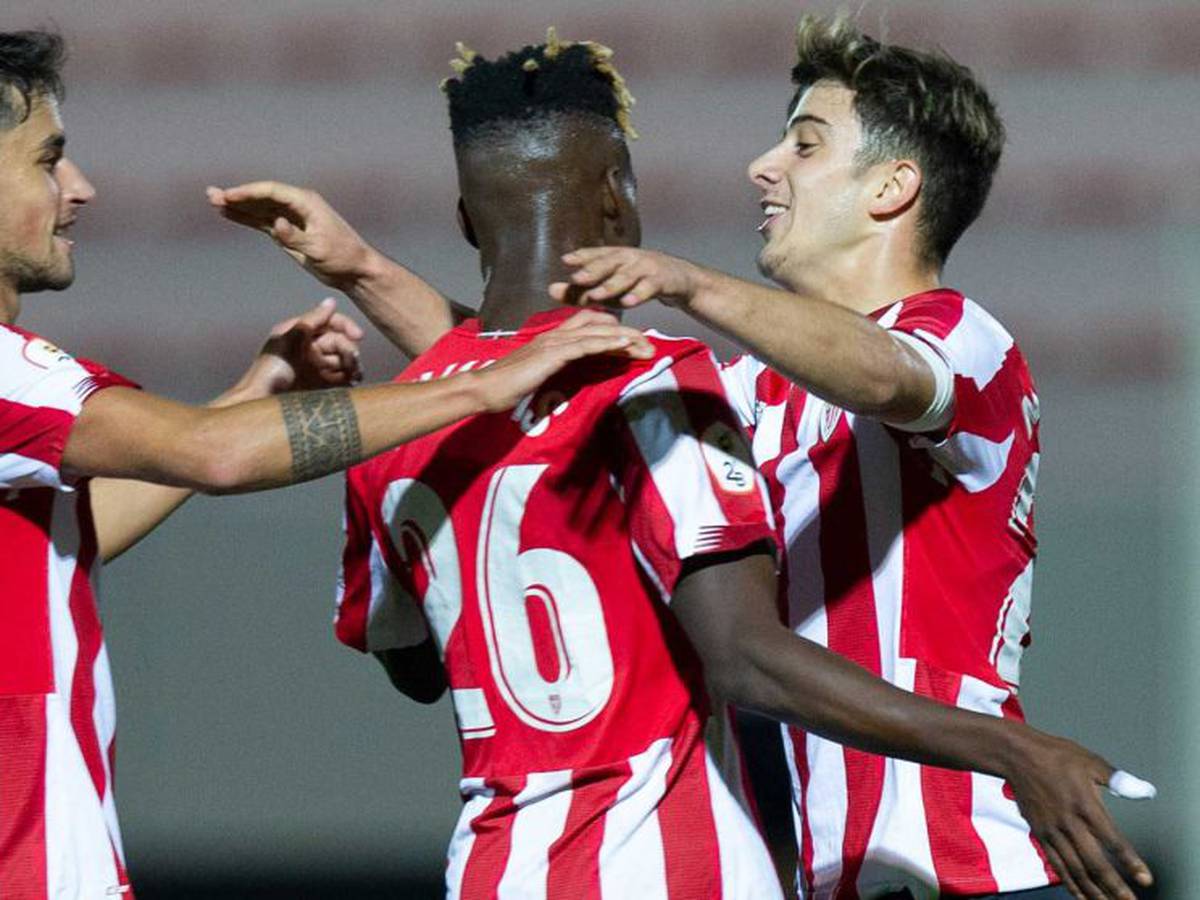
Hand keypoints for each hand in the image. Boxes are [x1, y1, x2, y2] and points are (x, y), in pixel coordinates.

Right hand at [207, 181, 375, 290]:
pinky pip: (262, 221)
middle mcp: (297, 205)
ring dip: (237, 206)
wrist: (354, 270)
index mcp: (306, 202)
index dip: (247, 193)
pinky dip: (246, 218)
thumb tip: (275, 224)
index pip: (271, 192)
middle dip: (237, 196)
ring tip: (213, 201)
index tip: (228, 197)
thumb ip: (295, 237)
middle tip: (211, 195)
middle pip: (261, 196)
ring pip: (259, 208)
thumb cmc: (342, 257)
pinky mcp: (288, 231)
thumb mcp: (319, 249)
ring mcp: (291, 217)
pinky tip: (229, 215)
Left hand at [231, 298, 364, 399]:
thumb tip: (331, 302)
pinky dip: (350, 379)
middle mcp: (310, 347)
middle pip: (339, 342)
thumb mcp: (289, 339)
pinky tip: (353, 383)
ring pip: (343, 360)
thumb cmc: (269, 370)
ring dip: (353, 365)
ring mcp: (316, 366)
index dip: (346, 326)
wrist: (261, 403)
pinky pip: (342, 378)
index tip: (359, 336)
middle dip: (349, 350)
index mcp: (300, 332)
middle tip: (352, 362)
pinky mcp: (320, 385)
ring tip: (355, 376)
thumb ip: (311, 320)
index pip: (329, 322)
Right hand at [469, 309, 653, 411]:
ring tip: (647, 346)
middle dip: (627, 333)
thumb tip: (572, 377)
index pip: (589, 326)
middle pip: (599, 324)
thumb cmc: (506, 388)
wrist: (485, 389)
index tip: (633, 343)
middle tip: (649, 346)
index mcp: (552, 339)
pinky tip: (626, 345)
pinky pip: (587, 345)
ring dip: (625, 338)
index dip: (613, 331)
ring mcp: (554, 342)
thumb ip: (555, 371)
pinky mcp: (554, 354)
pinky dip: (609, 343)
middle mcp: (556, 334)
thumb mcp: (538, 376)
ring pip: (598, 332)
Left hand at [549, 247, 707, 308]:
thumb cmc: (638, 282)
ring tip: (596, 295)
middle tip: (576, 278)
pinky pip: (648, 288)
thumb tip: (551, 289)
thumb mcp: (611, 286)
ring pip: (627, 276)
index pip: (596, 254)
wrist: (680, 280)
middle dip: (592, 270)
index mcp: (616, 255)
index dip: (581, 256)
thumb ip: (582, 289)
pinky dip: (638, 294)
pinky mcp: (662, 280)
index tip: (565, 260)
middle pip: (609, 262)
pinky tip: (627, 303)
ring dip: (611, 285)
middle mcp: (630, 257)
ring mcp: (647, 267)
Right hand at [1004, 728, 1152, 898]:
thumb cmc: (1055, 756)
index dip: (1130, 862)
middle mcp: (1069, 822)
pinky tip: (1080, 894)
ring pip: (1074, 869)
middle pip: (1094, 863)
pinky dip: (1069, 882)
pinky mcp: (1039, 834)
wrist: (1016, 756)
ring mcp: (1052, 831)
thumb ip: (1119, 780)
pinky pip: (1056, 864)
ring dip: (1093, 891)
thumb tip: (1146, 791)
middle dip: (1114, 887)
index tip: (1145, 879)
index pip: (1112, 840)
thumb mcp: (1090, 761)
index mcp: (1085, 805)